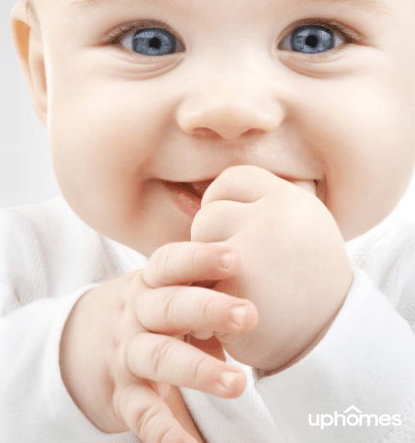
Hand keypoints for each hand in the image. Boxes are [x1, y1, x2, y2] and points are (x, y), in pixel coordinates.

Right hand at [60, 241, 257, 442]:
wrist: (73, 345)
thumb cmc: (142, 314)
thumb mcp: (159, 291)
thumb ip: (198, 286)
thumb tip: (264, 280)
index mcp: (147, 286)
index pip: (168, 264)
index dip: (198, 258)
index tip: (234, 258)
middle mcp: (135, 317)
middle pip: (168, 307)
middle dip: (208, 309)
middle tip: (248, 315)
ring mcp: (127, 356)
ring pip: (159, 357)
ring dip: (197, 369)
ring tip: (237, 383)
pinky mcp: (123, 396)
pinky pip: (144, 414)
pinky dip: (166, 434)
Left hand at [191, 165, 352, 371]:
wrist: (329, 344)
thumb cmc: (305, 285)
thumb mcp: (299, 230)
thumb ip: (260, 207)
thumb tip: (197, 191)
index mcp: (293, 200)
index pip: (233, 178)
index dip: (223, 203)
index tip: (232, 230)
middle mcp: (277, 218)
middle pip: (209, 213)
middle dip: (213, 243)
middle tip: (241, 271)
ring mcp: (254, 250)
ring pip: (196, 247)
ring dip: (204, 271)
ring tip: (237, 291)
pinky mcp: (233, 285)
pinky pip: (193, 282)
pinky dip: (203, 300)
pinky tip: (229, 315)